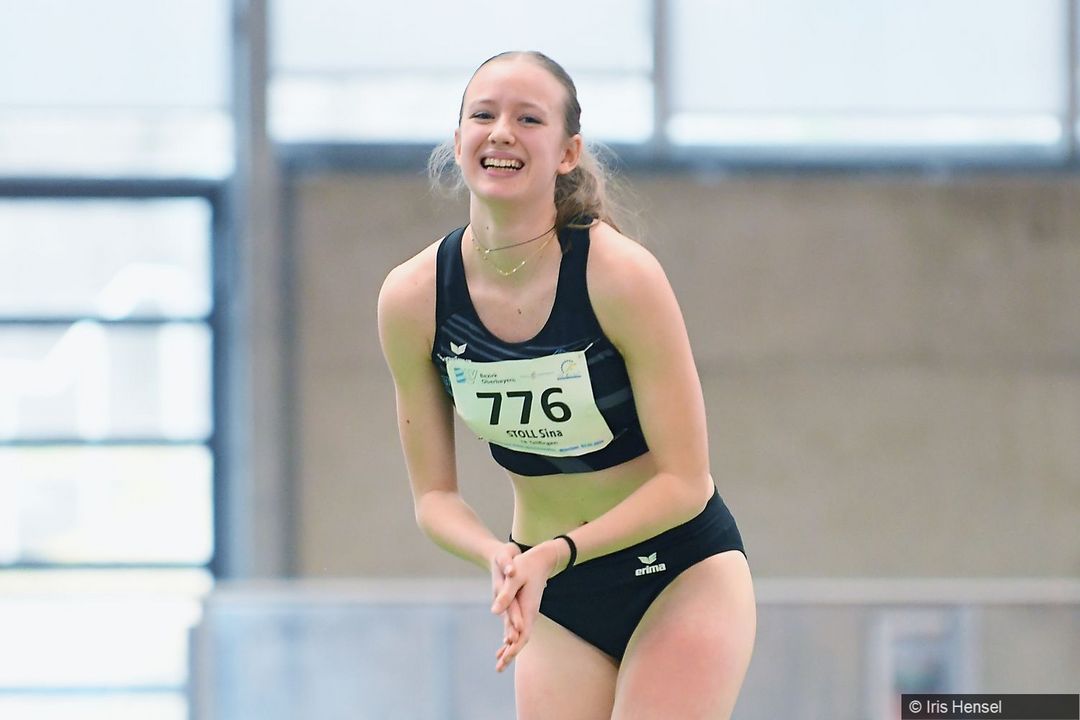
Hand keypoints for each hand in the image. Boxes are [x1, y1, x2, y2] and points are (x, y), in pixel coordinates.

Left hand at [489, 542, 524, 669]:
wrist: (541, 559)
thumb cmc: (527, 565)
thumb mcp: (515, 576)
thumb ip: (505, 594)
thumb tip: (494, 612)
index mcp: (529, 609)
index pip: (522, 634)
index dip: (513, 648)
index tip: (505, 659)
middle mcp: (531, 614)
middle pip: (521, 640)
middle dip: (510, 654)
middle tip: (498, 668)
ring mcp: (529, 613)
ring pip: (520, 636)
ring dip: (510, 649)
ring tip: (499, 664)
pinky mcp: (525, 610)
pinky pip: (519, 629)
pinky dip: (511, 638)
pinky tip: (503, 644)